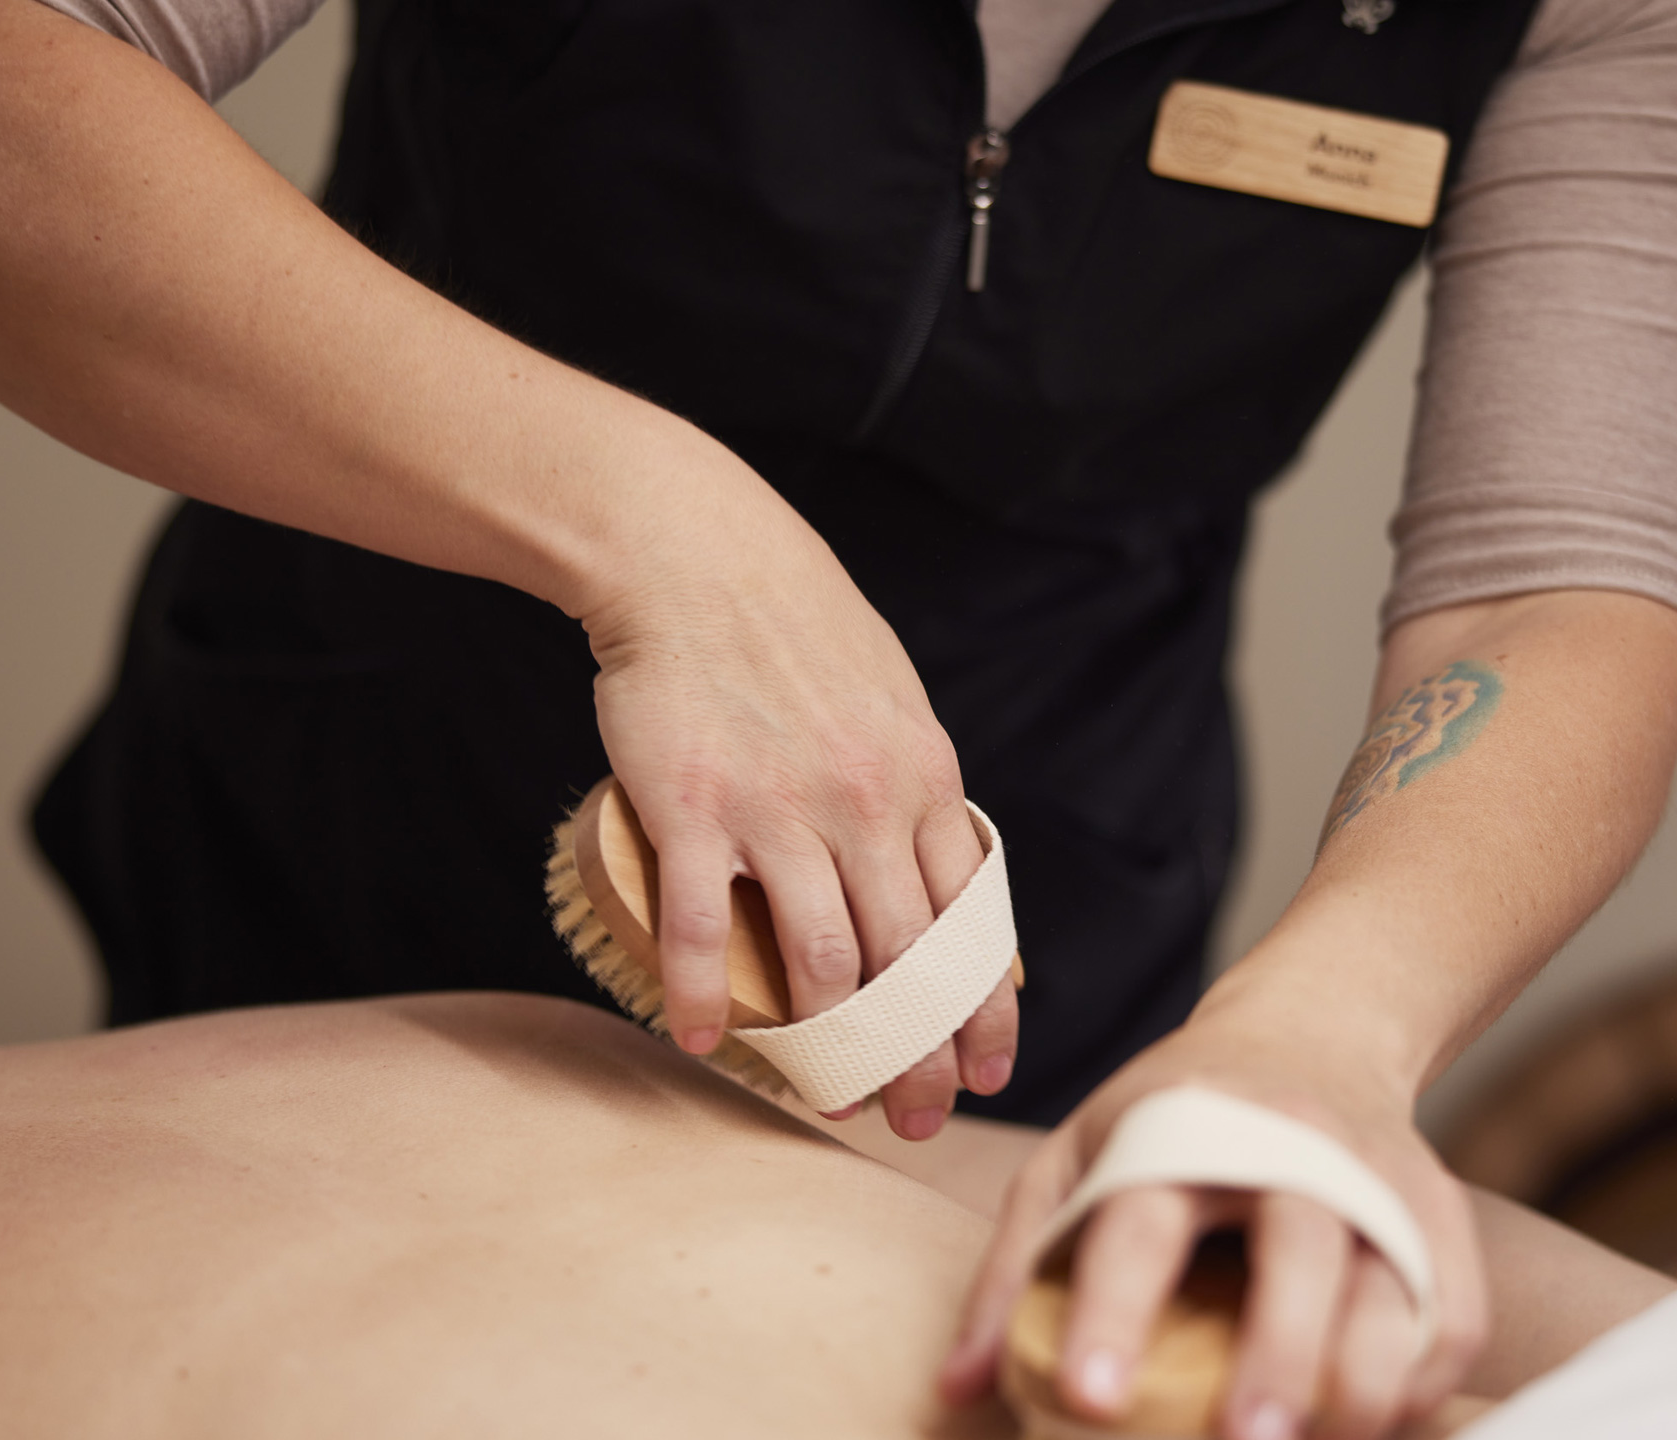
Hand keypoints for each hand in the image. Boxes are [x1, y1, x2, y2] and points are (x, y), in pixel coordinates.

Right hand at [581, 449, 1018, 1137]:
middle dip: (919, 1056)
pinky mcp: (693, 808)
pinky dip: (702, 997)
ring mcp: (779, 809)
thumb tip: (940, 858)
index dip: (982, 1009)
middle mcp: (866, 803)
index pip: (972, 921)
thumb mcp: (891, 698)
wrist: (692, 555)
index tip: (984, 1071)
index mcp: (924, 779)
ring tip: (824, 1093)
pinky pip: (705, 929)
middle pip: (909, 963)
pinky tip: (699, 1038)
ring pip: (822, 962)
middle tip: (911, 1118)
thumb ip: (915, 782)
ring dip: (828, 1047)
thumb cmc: (791, 625)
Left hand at [938, 1009, 1486, 1438]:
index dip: (1114, 1312)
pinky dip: (1419, 1389)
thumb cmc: (1172, 1115)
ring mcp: (1378, 1176)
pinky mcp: (1440, 1215)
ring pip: (1395, 1292)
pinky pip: (1452, 1318)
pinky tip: (1366, 1426)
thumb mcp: (1078, 1154)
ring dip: (1362, 1392)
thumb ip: (1016, 1266)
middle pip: (1301, 1250)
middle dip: (1278, 1357)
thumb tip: (960, 1388)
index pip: (1143, 1222)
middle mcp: (1292, 1145)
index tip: (1088, 1399)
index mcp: (1180, 1127)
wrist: (1312, 1030)